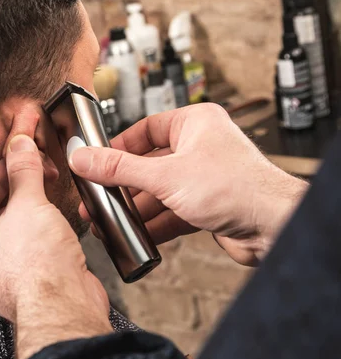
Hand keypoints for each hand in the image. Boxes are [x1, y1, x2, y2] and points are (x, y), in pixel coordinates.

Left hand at [0, 135, 111, 358]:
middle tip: (30, 164)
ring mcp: (3, 278)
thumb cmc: (36, 271)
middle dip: (16, 187)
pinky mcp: (29, 282)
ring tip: (44, 182)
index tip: (11, 158)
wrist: (68, 307)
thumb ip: (22, 171)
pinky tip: (54, 212)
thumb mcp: (27, 206)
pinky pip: (30, 245)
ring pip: (14, 229)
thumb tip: (19, 147)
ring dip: (31, 204)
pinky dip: (41, 226)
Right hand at [70, 104, 307, 265]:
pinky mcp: (207, 205)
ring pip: (159, 192)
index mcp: (195, 124)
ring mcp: (203, 178)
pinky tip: (135, 234)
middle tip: (97, 199)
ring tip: (109, 222)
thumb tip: (84, 158)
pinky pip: (172, 211)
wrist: (274, 226)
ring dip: (135, 209)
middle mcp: (200, 148)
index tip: (96, 161)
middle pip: (149, 165)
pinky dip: (154, 224)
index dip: (119, 147)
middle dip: (123, 187)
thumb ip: (119, 169)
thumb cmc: (237, 188)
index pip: (146, 130)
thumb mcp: (165, 176)